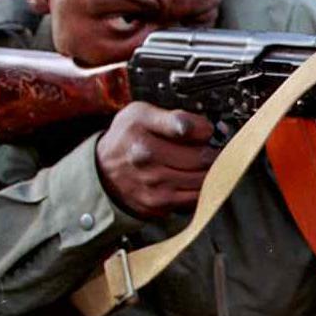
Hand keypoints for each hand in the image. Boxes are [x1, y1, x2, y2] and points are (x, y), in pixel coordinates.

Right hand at [96, 102, 218, 216]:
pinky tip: (193, 178)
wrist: (102, 171)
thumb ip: (175, 116)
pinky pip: (194, 196)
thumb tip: (208, 128)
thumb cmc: (128, 139)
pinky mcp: (157, 202)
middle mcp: (145, 155)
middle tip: (212, 149)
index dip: (204, 128)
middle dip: (213, 151)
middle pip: (201, 155)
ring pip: (202, 177)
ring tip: (204, 164)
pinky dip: (201, 188)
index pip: (184, 125)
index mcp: (141, 127)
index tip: (207, 131)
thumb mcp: (141, 113)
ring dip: (210, 171)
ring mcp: (152, 181)